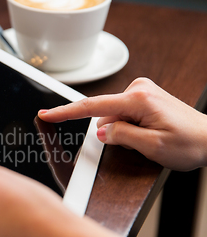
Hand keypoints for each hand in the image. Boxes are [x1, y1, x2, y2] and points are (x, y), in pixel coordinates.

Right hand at [38, 78, 206, 170]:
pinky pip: (122, 113)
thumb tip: (100, 131)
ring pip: (113, 116)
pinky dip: (127, 126)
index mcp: (138, 99)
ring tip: (149, 138)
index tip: (46, 114)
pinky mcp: (143, 96)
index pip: (92, 107)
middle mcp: (138, 89)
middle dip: (112, 132)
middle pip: (104, 115)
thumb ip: (121, 137)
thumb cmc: (190, 143)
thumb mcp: (152, 147)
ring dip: (122, 131)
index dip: (66, 112)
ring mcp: (141, 91)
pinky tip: (147, 132)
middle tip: (139, 143)